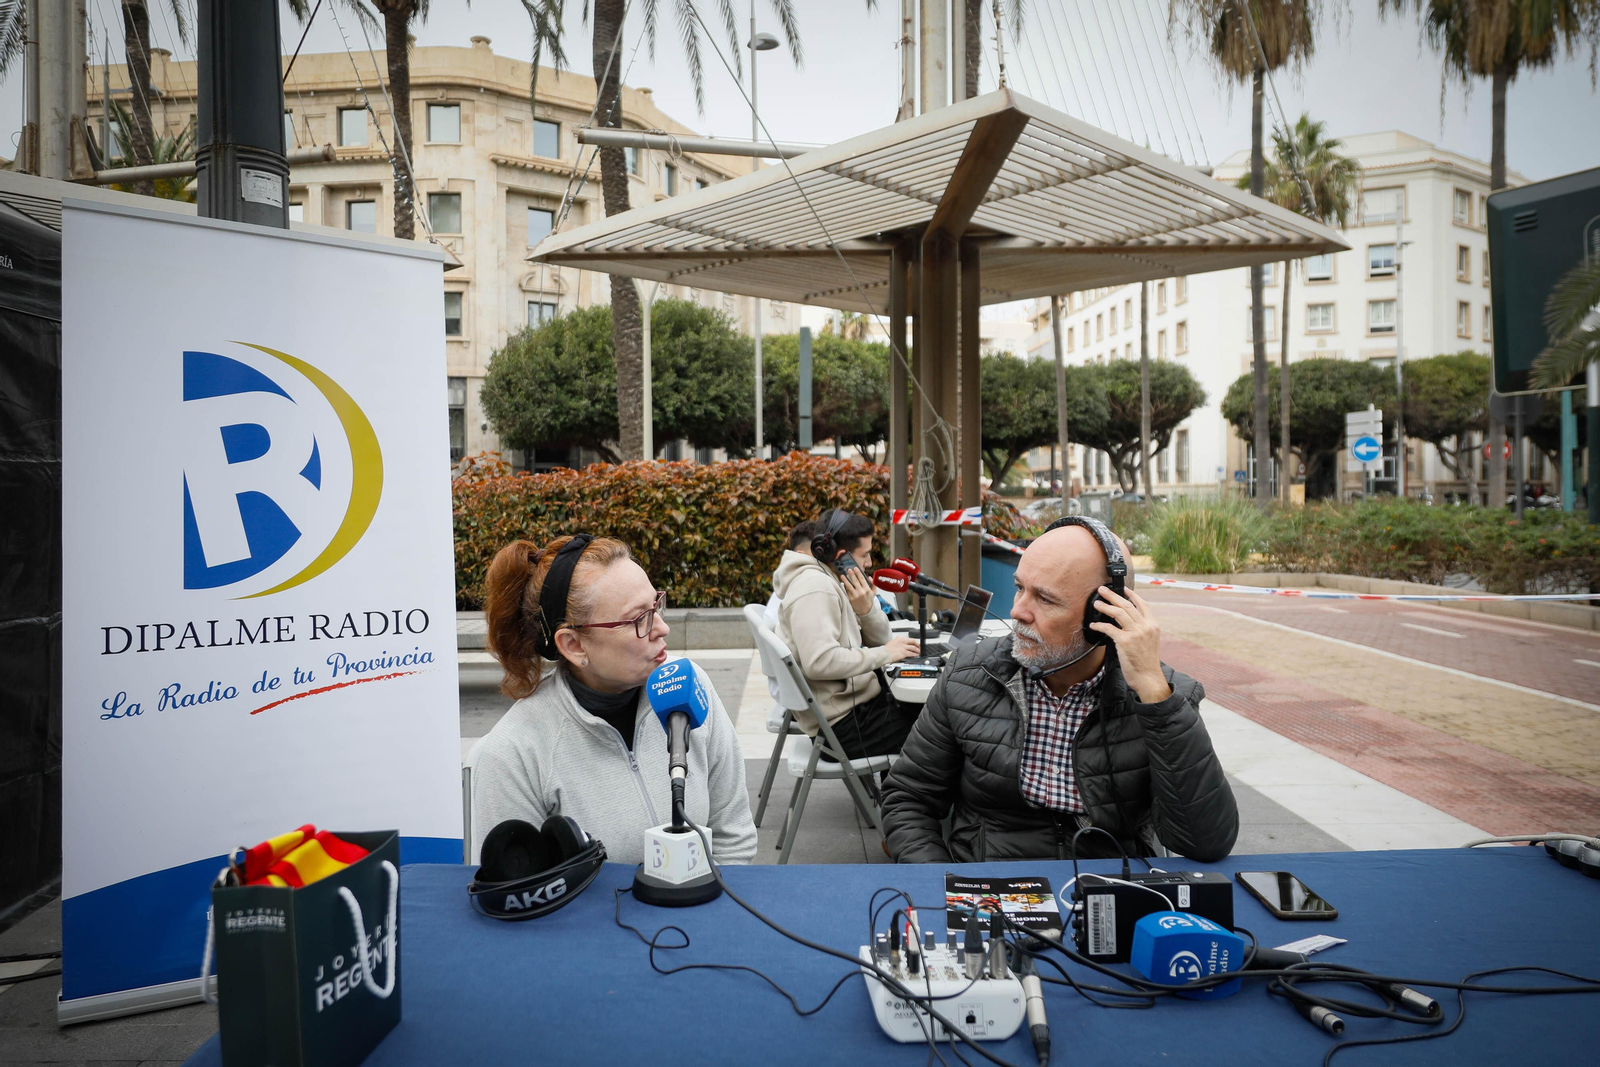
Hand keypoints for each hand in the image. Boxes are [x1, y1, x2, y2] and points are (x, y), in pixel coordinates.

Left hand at [842, 565, 876, 615]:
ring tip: (842, 575)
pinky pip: (847, 591)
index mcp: (867, 589)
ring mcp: (855, 595)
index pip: (862, 579)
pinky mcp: (850, 599)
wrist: (865, 611)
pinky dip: (845, 586)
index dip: (858, 573)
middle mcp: (861, 592)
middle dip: (851, 574)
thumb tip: (869, 577)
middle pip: (855, 581)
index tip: (855, 568)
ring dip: (845, 580)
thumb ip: (873, 584)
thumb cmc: (869, 600)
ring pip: (849, 586)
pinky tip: (843, 583)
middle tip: (848, 569)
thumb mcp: (873, 592)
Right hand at [885, 635, 922, 662]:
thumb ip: (899, 643)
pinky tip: (916, 655)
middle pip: (913, 642)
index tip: (915, 643)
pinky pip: (911, 653)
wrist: (884, 654)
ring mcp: (903, 647)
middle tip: (919, 647)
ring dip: (917, 650)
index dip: (914, 642)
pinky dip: (915, 654)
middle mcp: (902, 641)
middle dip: (918, 645)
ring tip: (919, 652)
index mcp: (899, 638)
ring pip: (914, 648)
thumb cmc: (886, 650)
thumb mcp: (893, 642)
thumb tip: (903, 645)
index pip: (909, 639)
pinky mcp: (904, 653)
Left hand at [1088, 586, 1171, 702]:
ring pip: (1118, 613)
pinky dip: (1099, 625)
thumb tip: (1127, 619)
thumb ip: (1141, 629)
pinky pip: (1108, 628)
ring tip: (1096, 603)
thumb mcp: (1150, 641)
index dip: (1132, 595)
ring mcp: (1135, 633)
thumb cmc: (1146, 662)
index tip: (1123, 588)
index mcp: (1153, 625)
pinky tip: (1093, 626)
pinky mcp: (1125, 641)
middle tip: (1102, 590)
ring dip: (1104, 606)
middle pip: (1127, 605)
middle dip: (1113, 595)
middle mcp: (1145, 626)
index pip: (1142, 604)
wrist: (1148, 677)